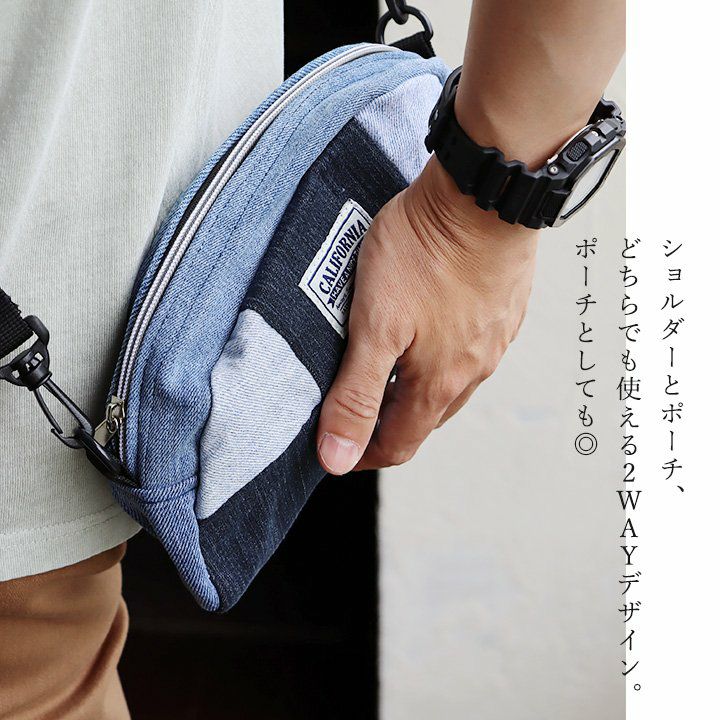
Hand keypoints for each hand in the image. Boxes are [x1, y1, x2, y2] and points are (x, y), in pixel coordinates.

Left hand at [316, 155, 538, 474]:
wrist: (483, 196)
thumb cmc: (425, 254)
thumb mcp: (374, 327)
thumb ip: (356, 394)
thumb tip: (336, 459)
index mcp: (438, 384)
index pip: (399, 445)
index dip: (364, 455)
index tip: (340, 450)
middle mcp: (472, 370)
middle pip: (425, 419)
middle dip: (389, 424)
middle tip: (358, 409)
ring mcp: (493, 340)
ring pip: (451, 385)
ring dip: (418, 390)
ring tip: (389, 369)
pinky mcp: (504, 309)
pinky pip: (472, 349)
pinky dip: (445, 356)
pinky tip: (431, 331)